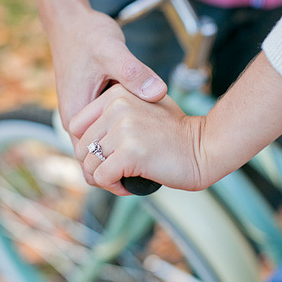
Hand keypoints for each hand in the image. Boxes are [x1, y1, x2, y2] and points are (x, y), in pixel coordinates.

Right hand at [31, 0, 166, 173]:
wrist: (70, 21)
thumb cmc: (86, 35)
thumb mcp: (112, 51)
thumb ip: (134, 73)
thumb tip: (157, 93)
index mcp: (75, 113)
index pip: (88, 160)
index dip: (111, 174)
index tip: (138, 181)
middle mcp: (74, 117)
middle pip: (94, 158)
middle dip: (117, 170)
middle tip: (151, 177)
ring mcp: (82, 111)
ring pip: (100, 145)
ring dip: (119, 155)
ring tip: (150, 162)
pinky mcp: (90, 104)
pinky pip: (104, 131)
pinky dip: (119, 138)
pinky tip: (143, 135)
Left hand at [69, 84, 204, 194]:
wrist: (206, 147)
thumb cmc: (174, 134)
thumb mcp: (141, 110)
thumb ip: (112, 116)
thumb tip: (81, 140)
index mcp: (116, 94)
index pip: (76, 126)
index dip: (86, 146)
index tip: (104, 155)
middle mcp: (117, 107)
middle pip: (81, 147)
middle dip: (95, 165)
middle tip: (114, 172)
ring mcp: (124, 129)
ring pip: (89, 164)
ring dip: (103, 177)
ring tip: (122, 178)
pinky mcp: (130, 152)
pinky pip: (102, 177)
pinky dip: (113, 186)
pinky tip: (128, 185)